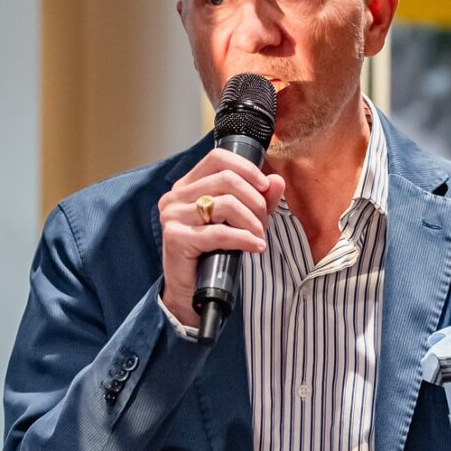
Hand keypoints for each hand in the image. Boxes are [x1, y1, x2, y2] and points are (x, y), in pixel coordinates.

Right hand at [157, 148, 285, 326]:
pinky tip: (256, 246)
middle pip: (227, 180)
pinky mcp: (176, 238)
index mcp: (187, 185)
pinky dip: (245, 239)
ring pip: (226, 204)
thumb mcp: (238, 222)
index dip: (247, 169)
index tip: (265, 187)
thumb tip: (277, 181)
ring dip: (252, 221)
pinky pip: (220, 233)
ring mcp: (173, 216)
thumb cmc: (213, 254)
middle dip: (255, 201)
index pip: (218, 158)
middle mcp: (175, 196)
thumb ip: (258, 199)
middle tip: (263, 222)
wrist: (191, 292)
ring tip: (258, 236)